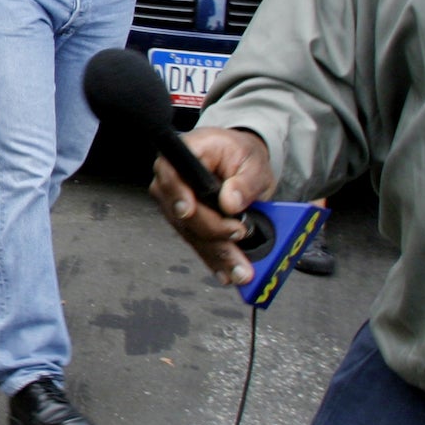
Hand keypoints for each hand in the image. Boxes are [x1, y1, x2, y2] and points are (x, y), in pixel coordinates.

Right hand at [147, 128, 276, 285]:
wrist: (239, 161)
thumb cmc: (241, 154)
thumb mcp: (254, 162)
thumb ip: (244, 181)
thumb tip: (230, 202)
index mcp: (187, 151)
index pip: (171, 171)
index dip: (176, 193)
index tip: (188, 211)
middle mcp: (173, 178)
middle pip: (181, 209)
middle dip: (212, 231)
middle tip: (239, 238)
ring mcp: (175, 201)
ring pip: (190, 232)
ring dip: (216, 253)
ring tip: (239, 269)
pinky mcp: (185, 221)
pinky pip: (197, 242)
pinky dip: (214, 259)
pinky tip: (226, 272)